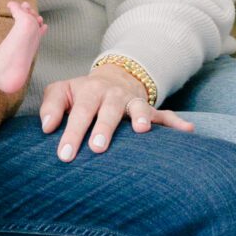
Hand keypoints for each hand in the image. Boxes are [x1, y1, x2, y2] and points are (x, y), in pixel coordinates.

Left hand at [39, 70, 194, 161]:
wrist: (112, 79)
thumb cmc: (81, 94)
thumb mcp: (62, 92)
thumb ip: (51, 106)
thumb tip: (46, 128)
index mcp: (90, 91)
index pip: (80, 112)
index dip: (72, 133)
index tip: (65, 155)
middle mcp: (113, 95)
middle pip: (108, 110)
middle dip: (104, 128)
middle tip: (98, 148)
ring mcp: (133, 102)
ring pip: (139, 108)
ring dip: (141, 117)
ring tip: (142, 130)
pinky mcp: (150, 110)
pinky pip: (166, 115)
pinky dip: (177, 122)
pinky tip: (188, 130)